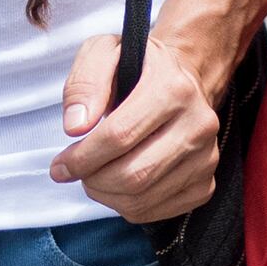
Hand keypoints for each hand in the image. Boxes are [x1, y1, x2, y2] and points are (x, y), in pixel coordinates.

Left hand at [52, 28, 228, 223]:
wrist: (180, 80)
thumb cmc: (136, 68)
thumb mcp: (104, 53)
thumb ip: (85, 82)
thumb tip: (75, 126)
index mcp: (174, 88)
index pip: (120, 136)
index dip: (82, 158)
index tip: (60, 166)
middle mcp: (199, 124)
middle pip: (133, 175)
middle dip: (92, 180)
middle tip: (77, 171)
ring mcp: (207, 157)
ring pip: (143, 200)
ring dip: (106, 196)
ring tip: (94, 176)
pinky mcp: (206, 183)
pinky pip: (158, 212)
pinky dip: (128, 206)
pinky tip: (119, 185)